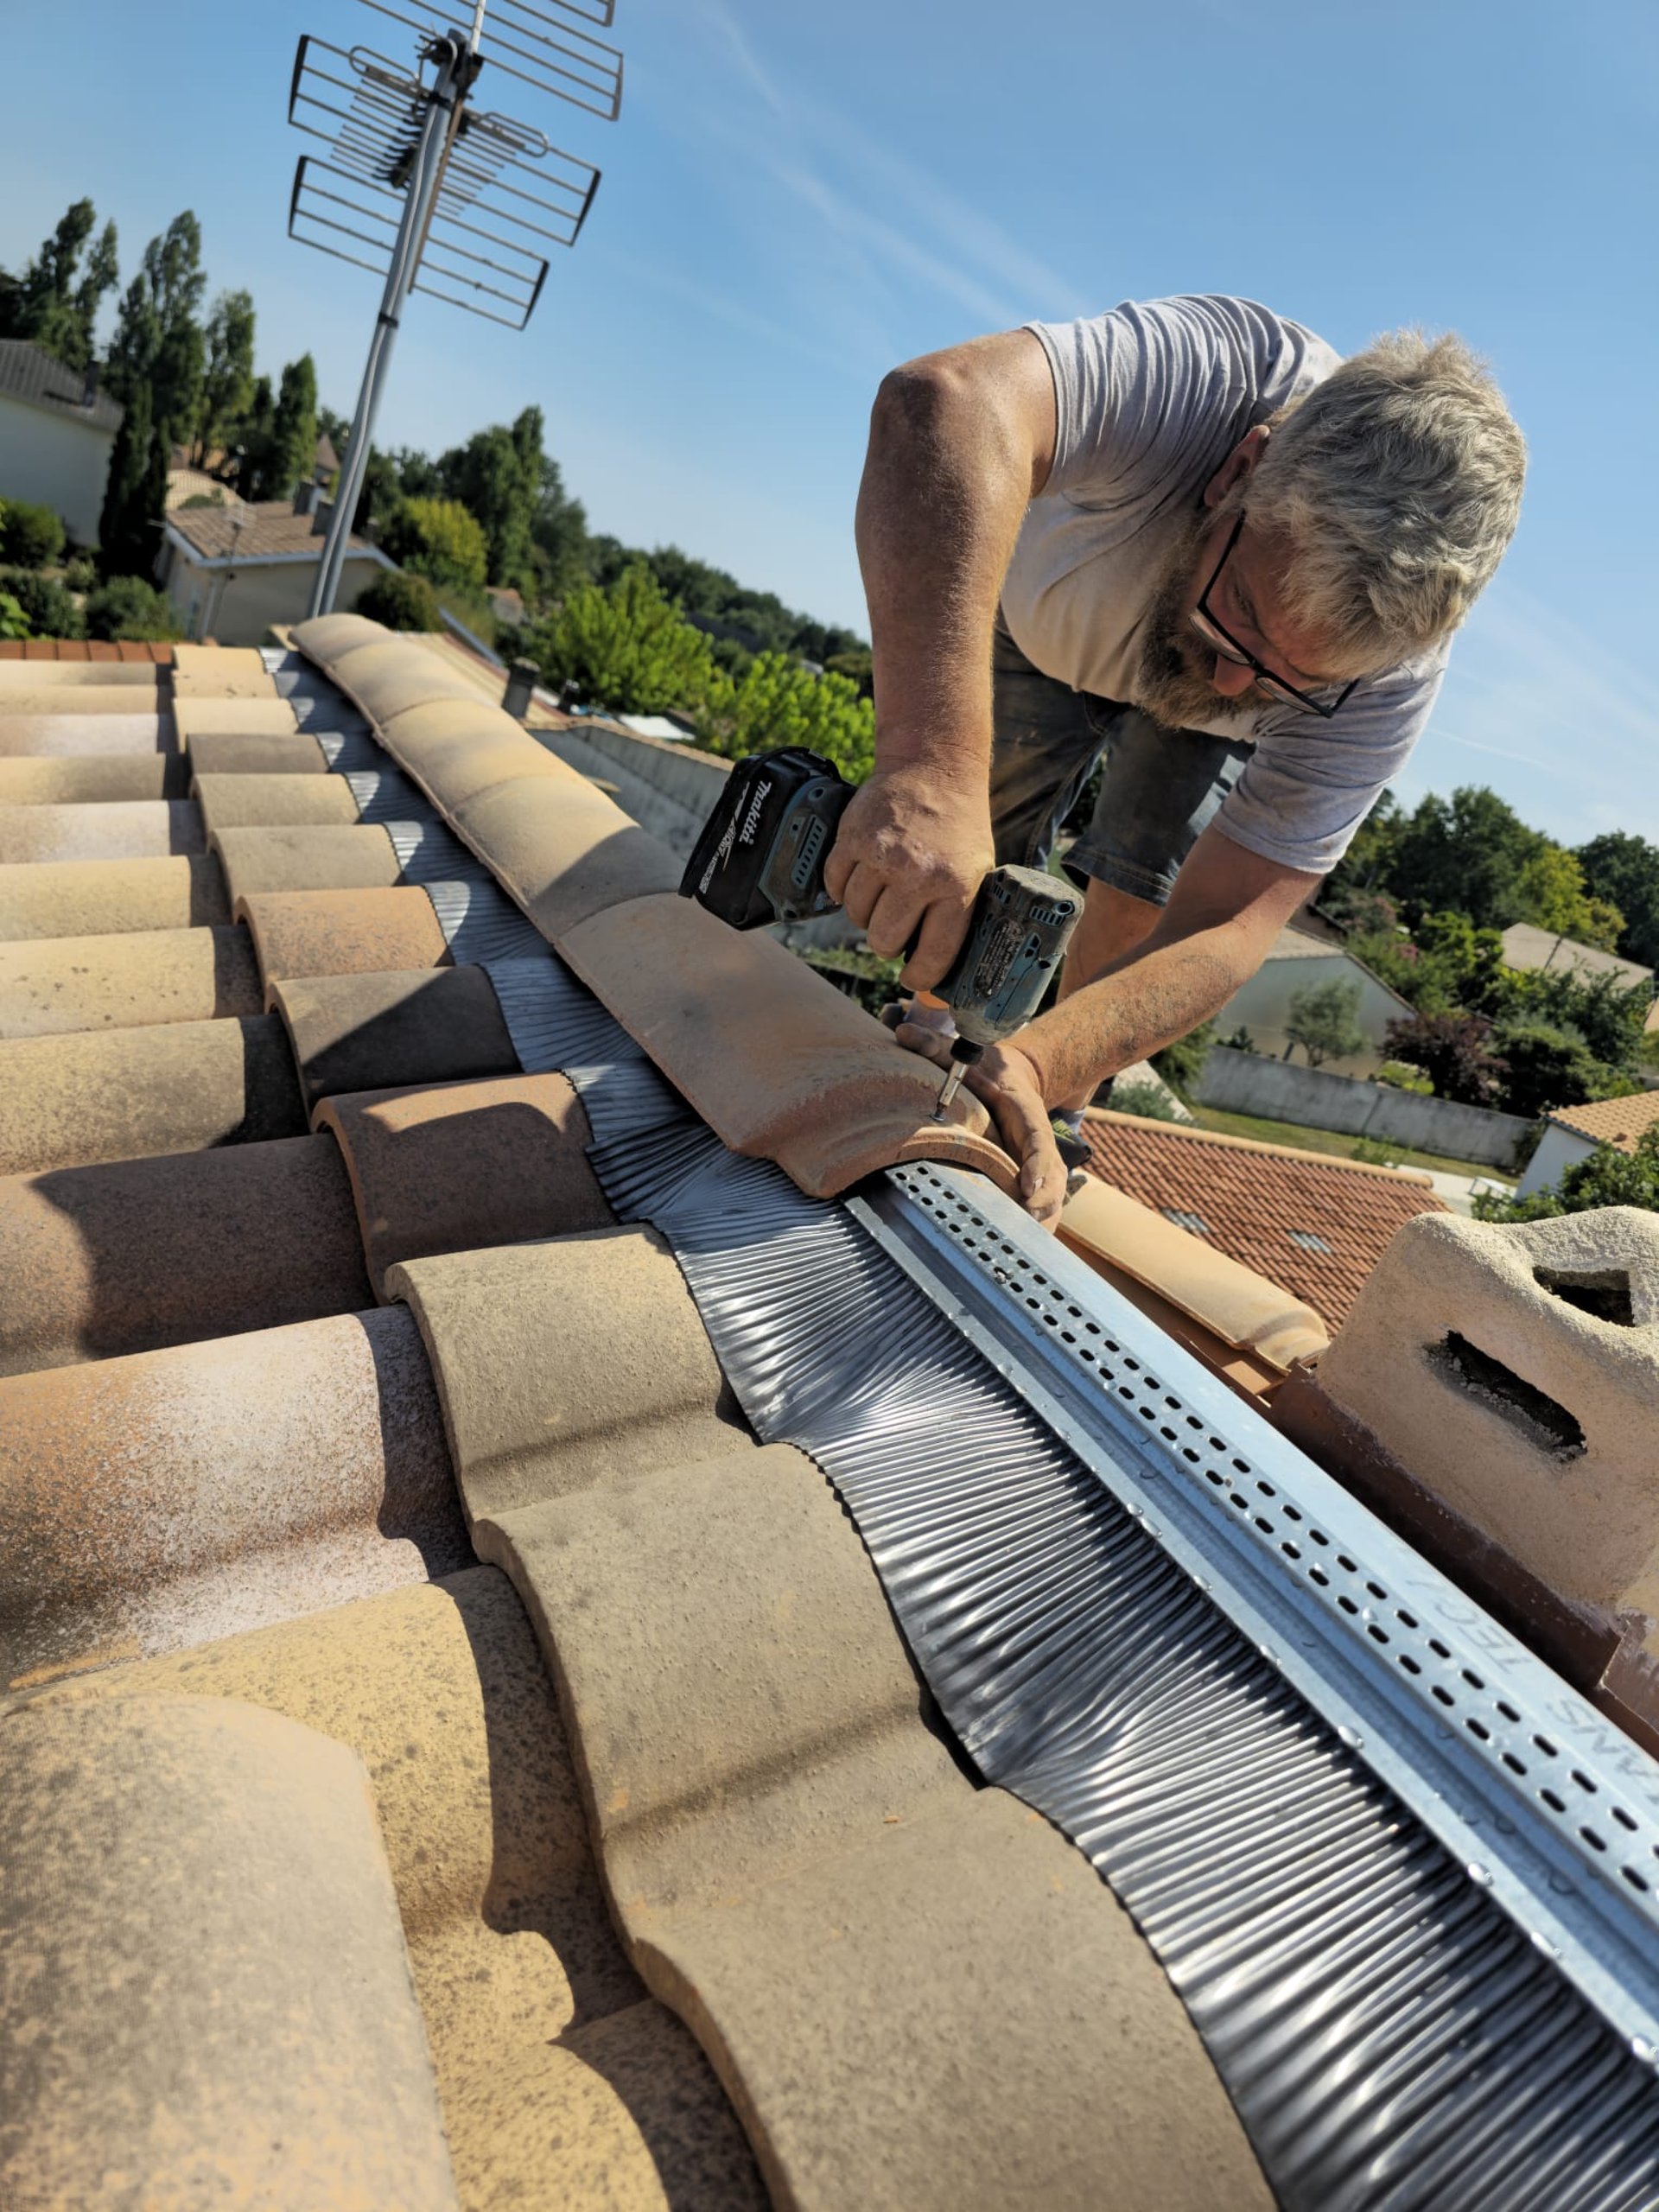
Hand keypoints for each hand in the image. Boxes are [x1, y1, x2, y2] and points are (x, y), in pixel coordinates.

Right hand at [823, 767, 993, 991]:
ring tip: (879, 897)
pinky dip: (842, 888)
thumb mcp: (976, 870)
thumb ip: (958, 913)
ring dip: (864, 913)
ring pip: (855, 915)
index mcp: (955, 888)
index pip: (933, 954)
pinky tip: (859, 878)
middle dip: (886, 943)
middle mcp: (917, 874)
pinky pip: (834, 885)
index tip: (912, 978)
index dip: (919, 976)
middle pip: (883, 940)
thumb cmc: (958, 826)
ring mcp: (881, 856)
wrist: (934, 768)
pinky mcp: (852, 838)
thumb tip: (935, 965)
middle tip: (893, 929)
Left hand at [893, 1020, 1066, 1230]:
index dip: (1037, 1166)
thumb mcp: (967, 1053)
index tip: (1029, 1189)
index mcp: (1025, 1112)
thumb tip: (902, 1031)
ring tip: (1019, 1250)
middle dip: (1042, 1206)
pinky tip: (1014, 1253)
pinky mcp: (1034, 1180)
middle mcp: (1039, 1143)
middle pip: (1052, 1179)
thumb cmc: (987, 1069)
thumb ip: (936, 1046)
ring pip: (1050, 1200)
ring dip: (1039, 1226)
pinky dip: (1032, 1230)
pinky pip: (1039, 1209)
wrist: (1015, 1079)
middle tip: (1024, 1230)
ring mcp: (1040, 1164)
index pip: (1037, 1140)